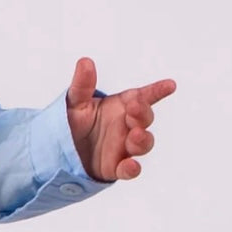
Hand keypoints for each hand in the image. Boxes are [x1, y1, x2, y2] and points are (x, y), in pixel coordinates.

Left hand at [66, 57, 175, 181]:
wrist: (62, 150)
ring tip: (135, 135)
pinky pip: (128, 169)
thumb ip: (82, 85)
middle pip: (145, 118)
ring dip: (143, 140)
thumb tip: (84, 62)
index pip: (144, 96)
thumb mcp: (75, 101)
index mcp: (122, 106)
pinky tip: (131, 165)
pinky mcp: (116, 167)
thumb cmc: (75, 122)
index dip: (157, 91)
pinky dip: (132, 168)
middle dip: (143, 113)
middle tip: (134, 108)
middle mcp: (127, 125)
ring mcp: (124, 147)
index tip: (170, 85)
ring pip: (143, 144)